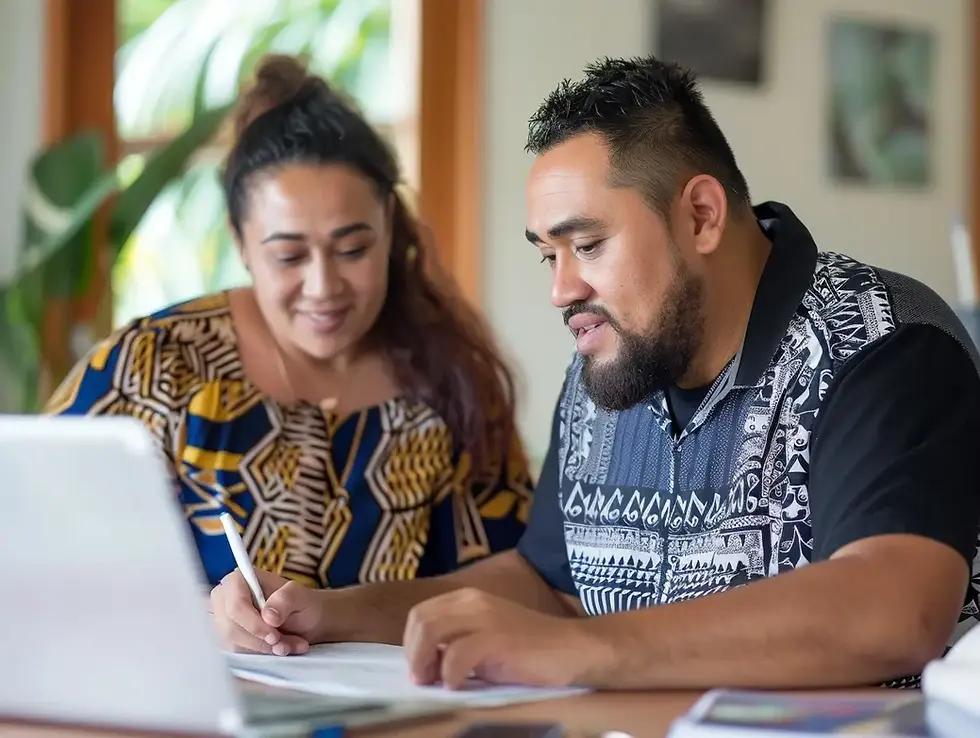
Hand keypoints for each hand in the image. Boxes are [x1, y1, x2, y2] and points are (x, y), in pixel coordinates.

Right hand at [210, 568, 324, 655]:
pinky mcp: (227, 638)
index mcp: (238, 580)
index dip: (253, 624)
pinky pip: (237, 654)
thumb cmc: (302, 603)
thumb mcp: (301, 596)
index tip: (274, 636)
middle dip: (260, 641)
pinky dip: (260, 655)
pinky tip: (278, 649)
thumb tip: (268, 615)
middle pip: (230, 628)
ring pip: (233, 644)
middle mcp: (225, 599)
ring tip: (288, 645)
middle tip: (284, 643)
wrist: (306, 619)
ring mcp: (223, 620)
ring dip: (263, 650)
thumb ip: (285, 600)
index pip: (235, 605)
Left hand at [403, 588, 599, 688]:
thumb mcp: (485, 637)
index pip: (420, 613)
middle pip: (420, 620)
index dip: (411, 643)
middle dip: (413, 653)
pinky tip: (459, 685)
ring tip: (437, 682)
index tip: (420, 670)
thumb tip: (425, 663)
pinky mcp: (497, 637)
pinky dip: (450, 674)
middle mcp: (472, 600)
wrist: (571, 649)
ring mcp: (485, 616)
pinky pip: (456, 654)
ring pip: (431, 631)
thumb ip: (457, 640)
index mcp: (467, 598)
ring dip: (425, 662)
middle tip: (424, 679)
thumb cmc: (528, 650)